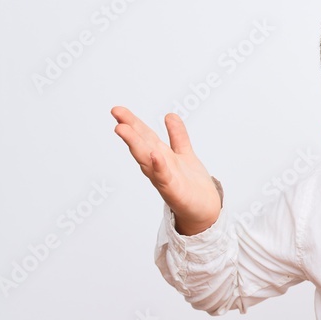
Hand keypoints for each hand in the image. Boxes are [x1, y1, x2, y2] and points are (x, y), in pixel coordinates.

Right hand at [111, 106, 221, 234]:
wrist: (204, 208)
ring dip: (135, 144)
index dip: (132, 122)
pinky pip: (165, 178)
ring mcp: (164, 179)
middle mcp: (158, 166)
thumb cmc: (191, 184)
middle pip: (142, 145)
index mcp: (160, 156)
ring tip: (123, 129)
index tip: (118, 110)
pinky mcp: (174, 192)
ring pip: (147, 159)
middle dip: (129, 130)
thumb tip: (169, 115)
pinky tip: (155, 155)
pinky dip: (159, 167)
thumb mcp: (184, 154)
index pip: (145, 136)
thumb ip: (177, 136)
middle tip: (116, 113)